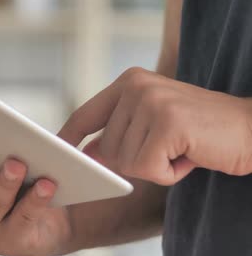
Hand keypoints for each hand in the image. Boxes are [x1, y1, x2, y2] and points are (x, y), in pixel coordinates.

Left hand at [59, 67, 251, 184]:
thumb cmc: (200, 132)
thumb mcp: (153, 125)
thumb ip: (119, 133)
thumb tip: (85, 154)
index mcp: (129, 81)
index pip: (85, 114)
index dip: (68, 137)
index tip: (54, 153)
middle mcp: (136, 85)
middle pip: (106, 148)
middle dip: (137, 161)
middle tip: (170, 147)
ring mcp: (151, 101)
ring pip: (125, 162)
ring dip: (155, 167)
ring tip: (181, 148)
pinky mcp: (167, 122)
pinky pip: (147, 169)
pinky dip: (169, 174)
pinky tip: (189, 155)